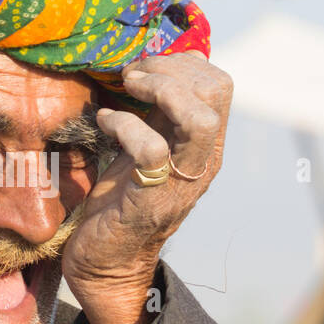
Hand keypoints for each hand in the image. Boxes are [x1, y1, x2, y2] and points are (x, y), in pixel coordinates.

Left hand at [62, 50, 232, 323]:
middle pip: (216, 91)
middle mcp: (201, 160)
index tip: (143, 68)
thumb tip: (149, 66)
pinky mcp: (150, 199)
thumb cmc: (122, 198)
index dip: (181, 62)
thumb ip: (155, 113)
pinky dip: (124, 125)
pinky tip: (105, 123)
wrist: (108, 260)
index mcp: (203, 144)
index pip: (219, 83)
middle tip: (132, 76)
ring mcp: (180, 180)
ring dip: (159, 91)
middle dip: (169, 68)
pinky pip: (151, 149)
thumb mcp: (144, 144)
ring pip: (199, 119)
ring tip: (127, 89)